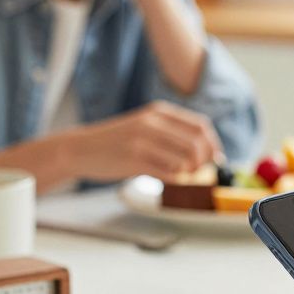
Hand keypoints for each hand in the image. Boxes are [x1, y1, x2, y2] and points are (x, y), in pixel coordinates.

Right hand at [65, 100, 221, 180]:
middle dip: (204, 162)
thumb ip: (171, 133)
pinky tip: (168, 181)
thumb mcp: (144, 126)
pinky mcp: (133, 160)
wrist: (80, 149)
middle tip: (198, 173)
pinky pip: (168, 174)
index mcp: (159, 112)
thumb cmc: (116, 142)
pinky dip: (175, 181)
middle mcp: (152, 123)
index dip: (213, 145)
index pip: (200, 126)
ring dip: (190, 173)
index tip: (214, 159)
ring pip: (185, 160)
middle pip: (197, 144)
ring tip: (181, 177)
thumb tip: (205, 152)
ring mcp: (143, 141)